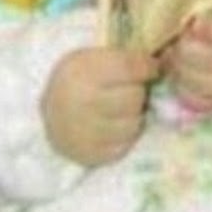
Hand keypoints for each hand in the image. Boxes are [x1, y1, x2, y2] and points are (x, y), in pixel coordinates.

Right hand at [42, 47, 158, 165]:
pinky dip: (125, 135)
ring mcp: (86, 132)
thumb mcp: (90, 58)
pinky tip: (114, 125)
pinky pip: (126, 144)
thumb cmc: (76, 80)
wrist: (49, 115)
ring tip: (121, 108)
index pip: (129, 67)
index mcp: (81, 72)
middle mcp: (83, 102)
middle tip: (129, 89)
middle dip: (137, 91)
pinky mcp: (92, 155)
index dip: (147, 66)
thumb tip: (161, 60)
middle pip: (135, 96)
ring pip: (134, 123)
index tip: (152, 67)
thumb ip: (122, 57)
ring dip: (133, 114)